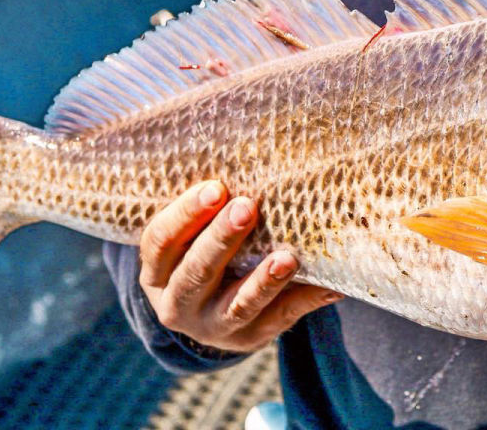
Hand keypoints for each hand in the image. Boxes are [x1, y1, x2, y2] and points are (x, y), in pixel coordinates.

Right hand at [138, 181, 342, 352]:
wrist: (207, 310)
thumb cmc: (200, 247)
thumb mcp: (189, 232)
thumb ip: (207, 202)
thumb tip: (250, 147)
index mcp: (156, 270)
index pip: (160, 242)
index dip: (185, 215)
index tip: (215, 187)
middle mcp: (177, 302)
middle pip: (196, 273)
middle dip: (221, 239)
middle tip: (246, 207)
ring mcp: (213, 326)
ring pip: (237, 306)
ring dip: (263, 282)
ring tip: (287, 258)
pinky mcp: (249, 337)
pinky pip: (279, 320)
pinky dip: (305, 300)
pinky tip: (330, 283)